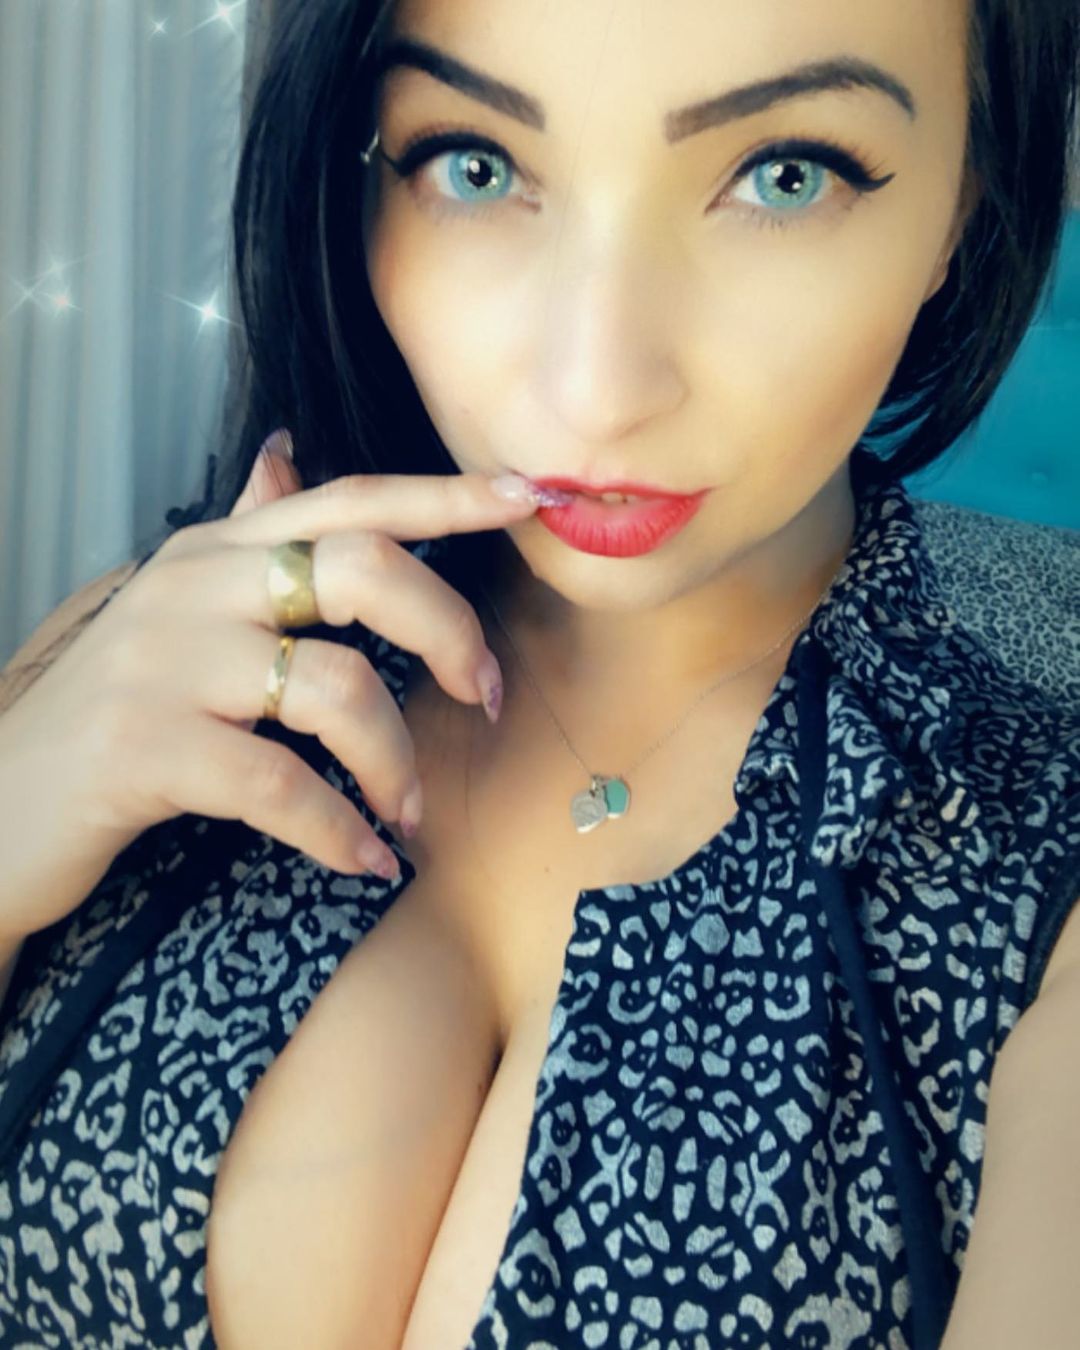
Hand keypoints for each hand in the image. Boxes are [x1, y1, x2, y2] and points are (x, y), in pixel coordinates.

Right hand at [0, 431, 552, 939]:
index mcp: (218, 551)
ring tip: (406, 811)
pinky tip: (362, 856)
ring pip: (335, 689)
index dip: (445, 498)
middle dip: (448, 634)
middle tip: (481, 696)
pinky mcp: (144, 747)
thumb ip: (244, 539)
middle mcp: (195, 587)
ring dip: (396, 763)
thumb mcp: (177, 610)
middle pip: (362, 571)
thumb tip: (287, 458)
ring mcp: (165, 664)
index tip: (530, 499)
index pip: (348, 500)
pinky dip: (340, 829)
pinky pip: (281, 785)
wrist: (0, 804)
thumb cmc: (116, 711)